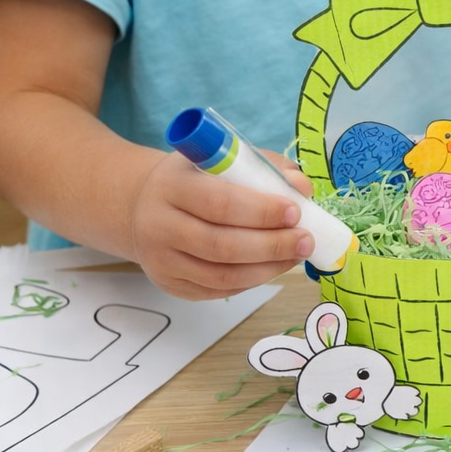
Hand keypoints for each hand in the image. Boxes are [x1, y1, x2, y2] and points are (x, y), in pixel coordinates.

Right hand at [128, 150, 313, 300]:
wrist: (144, 206)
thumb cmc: (197, 179)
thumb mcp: (224, 162)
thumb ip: (265, 168)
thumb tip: (301, 188)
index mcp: (172, 185)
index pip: (219, 203)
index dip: (262, 211)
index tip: (296, 212)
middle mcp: (158, 225)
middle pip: (221, 245)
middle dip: (272, 245)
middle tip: (306, 240)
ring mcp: (160, 260)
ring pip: (222, 275)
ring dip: (268, 269)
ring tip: (296, 255)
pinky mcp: (170, 284)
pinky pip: (218, 290)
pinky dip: (252, 280)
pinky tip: (273, 267)